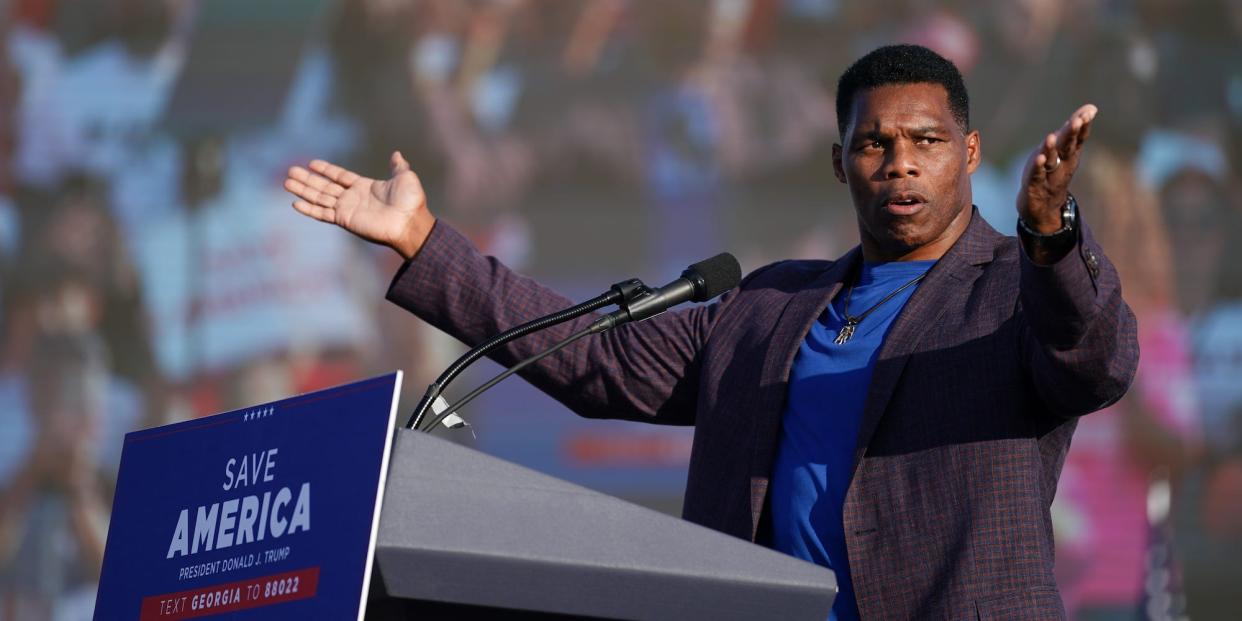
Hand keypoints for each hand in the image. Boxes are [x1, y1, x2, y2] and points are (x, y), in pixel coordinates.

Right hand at [285, 151, 435, 259]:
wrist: (410, 223)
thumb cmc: (411, 202)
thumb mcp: (405, 177)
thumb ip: (398, 166)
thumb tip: (397, 154)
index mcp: (364, 186)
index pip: (340, 176)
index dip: (326, 170)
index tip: (312, 163)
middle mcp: (353, 197)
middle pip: (324, 186)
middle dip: (307, 179)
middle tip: (290, 171)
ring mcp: (347, 209)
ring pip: (319, 198)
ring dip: (303, 190)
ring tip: (286, 182)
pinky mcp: (344, 220)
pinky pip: (323, 213)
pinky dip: (309, 209)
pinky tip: (295, 203)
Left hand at [1017, 104, 1096, 232]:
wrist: (1043, 208)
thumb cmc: (1054, 174)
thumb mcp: (1065, 151)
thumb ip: (1074, 131)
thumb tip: (1091, 107)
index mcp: (1069, 154)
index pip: (1078, 138)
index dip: (1083, 126)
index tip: (1089, 112)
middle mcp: (1062, 164)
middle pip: (1067, 147)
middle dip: (1072, 134)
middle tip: (1078, 120)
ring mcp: (1049, 176)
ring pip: (1051, 161)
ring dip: (1051, 149)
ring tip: (1051, 137)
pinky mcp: (1035, 186)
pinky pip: (1037, 175)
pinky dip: (1038, 167)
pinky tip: (1039, 159)